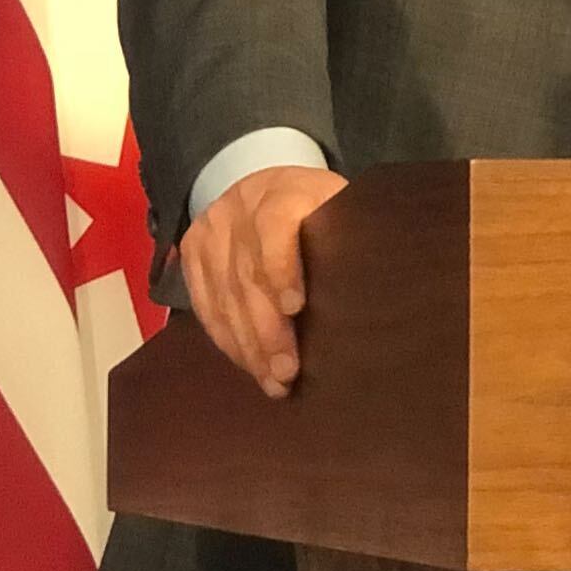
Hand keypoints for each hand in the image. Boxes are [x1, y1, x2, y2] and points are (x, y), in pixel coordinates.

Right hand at [177, 165, 342, 397]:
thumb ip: (349, 239)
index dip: (281, 267)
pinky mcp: (192, 254)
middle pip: (247, 274)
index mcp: (283, 192)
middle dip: (267, 330)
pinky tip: (249, 364)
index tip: (296, 307)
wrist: (263, 188)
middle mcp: (239, 208)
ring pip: (224, 297)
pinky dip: (227, 339)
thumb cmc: (317, 210)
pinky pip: (205, 305)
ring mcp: (210, 231)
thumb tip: (378, 286)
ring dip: (248, 346)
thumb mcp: (339, 209)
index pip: (275, 226)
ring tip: (273, 382)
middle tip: (287, 371)